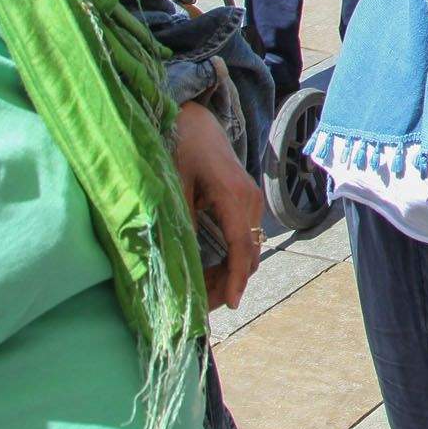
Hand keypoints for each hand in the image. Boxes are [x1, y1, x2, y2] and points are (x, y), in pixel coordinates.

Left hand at [173, 100, 261, 308]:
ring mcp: (252, 201)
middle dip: (232, 282)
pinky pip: (246, 237)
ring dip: (232, 272)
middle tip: (206, 307)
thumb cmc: (182, 147)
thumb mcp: (175, 185)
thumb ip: (181, 220)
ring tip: (206, 293)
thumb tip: (179, 260)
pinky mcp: (247, 202)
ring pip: (250, 247)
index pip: (241, 247)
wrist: (196, 121)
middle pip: (250, 253)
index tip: (232, 304)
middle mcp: (251, 201)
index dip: (236, 278)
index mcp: (234, 196)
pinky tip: (213, 270)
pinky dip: (233, 258)